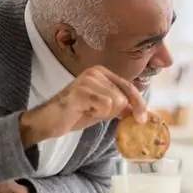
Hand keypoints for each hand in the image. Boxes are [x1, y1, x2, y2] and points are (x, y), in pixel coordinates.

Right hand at [20, 66, 147, 146]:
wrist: (49, 121)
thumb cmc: (76, 113)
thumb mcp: (104, 108)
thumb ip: (120, 106)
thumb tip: (139, 110)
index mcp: (102, 72)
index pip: (129, 86)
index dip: (138, 103)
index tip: (143, 118)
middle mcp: (95, 72)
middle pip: (123, 96)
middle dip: (114, 111)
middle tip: (94, 111)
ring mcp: (87, 79)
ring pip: (115, 101)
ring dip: (103, 113)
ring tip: (87, 110)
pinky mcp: (80, 91)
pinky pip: (105, 105)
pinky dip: (97, 113)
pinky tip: (83, 111)